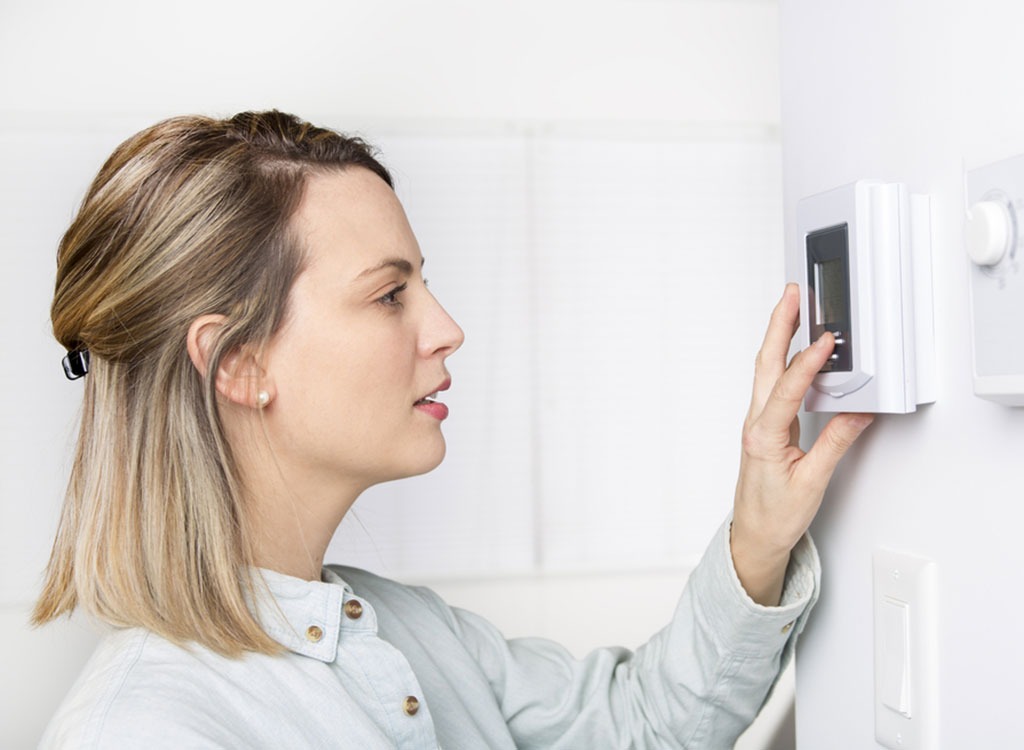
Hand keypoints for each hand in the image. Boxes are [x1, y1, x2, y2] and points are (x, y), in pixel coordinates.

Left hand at [730, 283, 872, 605]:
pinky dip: (784, 360)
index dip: (808, 363)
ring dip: (778, 337)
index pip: (787, 390)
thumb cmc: (774, 515)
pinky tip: (796, 350)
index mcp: (763, 437)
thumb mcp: (812, 483)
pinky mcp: (765, 426)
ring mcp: (758, 423)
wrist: (754, 535)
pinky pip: (773, 384)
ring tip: (793, 309)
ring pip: (766, 371)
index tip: (825, 341)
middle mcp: (755, 425)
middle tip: (792, 295)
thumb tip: (858, 413)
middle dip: (778, 326)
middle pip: (766, 364)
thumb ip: (835, 444)